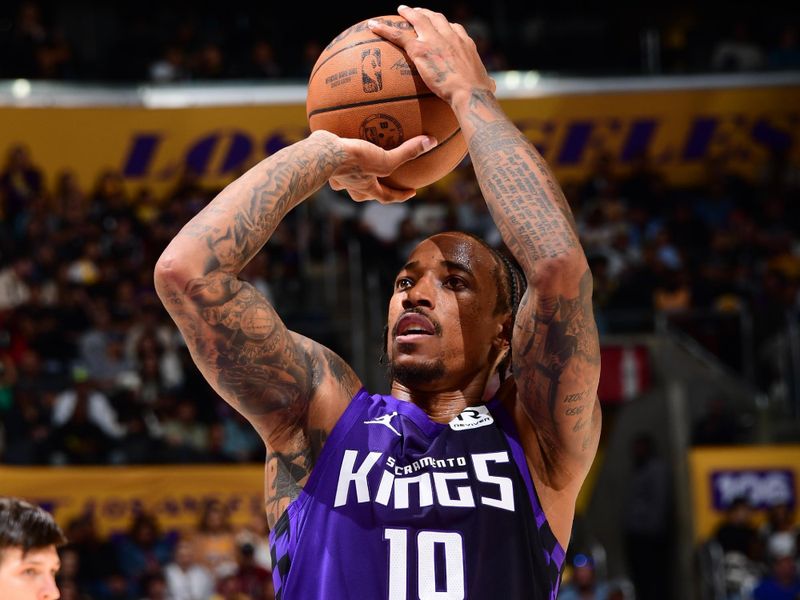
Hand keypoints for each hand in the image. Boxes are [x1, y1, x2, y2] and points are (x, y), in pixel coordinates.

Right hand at [322, 130, 437, 202]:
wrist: (322, 154)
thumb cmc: (354, 162)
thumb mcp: (385, 159)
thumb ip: (408, 152)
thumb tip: (432, 143)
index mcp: (365, 188)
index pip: (387, 197)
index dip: (400, 196)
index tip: (412, 193)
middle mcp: (350, 184)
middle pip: (363, 193)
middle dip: (372, 189)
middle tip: (381, 182)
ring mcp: (335, 173)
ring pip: (346, 177)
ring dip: (353, 172)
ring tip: (359, 160)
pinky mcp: (324, 158)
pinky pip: (333, 154)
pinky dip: (339, 147)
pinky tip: (342, 134)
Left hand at [368, 6, 494, 106]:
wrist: (470, 93)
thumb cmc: (479, 94)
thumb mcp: (487, 84)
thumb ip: (486, 83)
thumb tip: (491, 87)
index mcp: (466, 44)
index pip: (455, 29)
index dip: (446, 26)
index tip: (441, 26)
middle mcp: (451, 36)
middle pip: (437, 18)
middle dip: (427, 14)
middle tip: (418, 13)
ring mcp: (435, 40)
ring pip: (418, 19)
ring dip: (408, 13)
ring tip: (401, 10)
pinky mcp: (421, 48)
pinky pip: (398, 35)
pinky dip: (384, 29)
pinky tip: (372, 27)